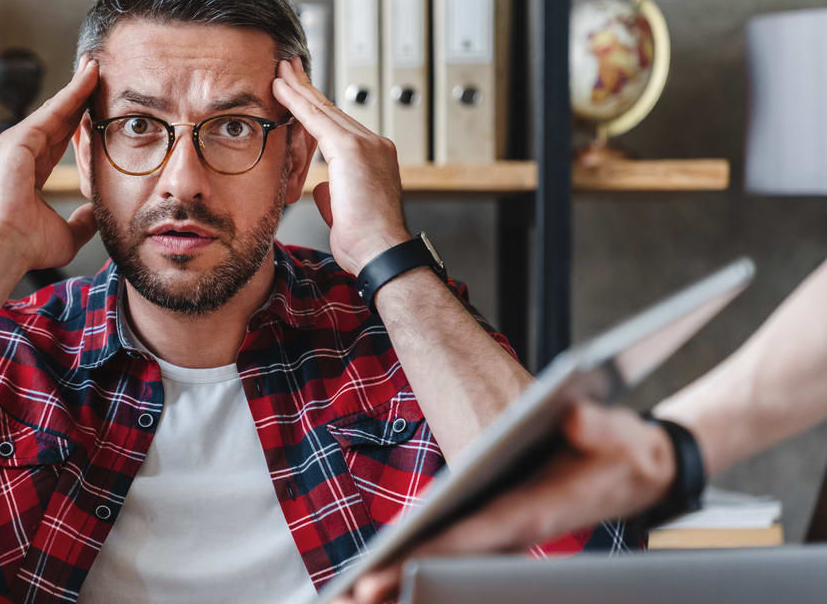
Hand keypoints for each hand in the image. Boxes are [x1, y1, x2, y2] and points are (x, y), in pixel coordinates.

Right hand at [0, 57, 98, 269]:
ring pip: (54, 110)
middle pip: (55, 119)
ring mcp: (13, 145)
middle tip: (96, 72)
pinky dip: (71, 94)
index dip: (77, 123)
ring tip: (96, 67)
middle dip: (77, 96)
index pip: (58, 141)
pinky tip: (88, 78)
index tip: (96, 106)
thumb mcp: (67, 233)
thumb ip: (83, 220)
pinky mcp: (16, 140)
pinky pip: (50, 112)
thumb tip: (98, 214)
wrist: (3, 249)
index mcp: (27, 175)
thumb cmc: (27, 247)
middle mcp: (17, 155)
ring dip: (76, 88)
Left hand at [271, 57, 409, 273]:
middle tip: (288, 67)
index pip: (338, 126)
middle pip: (332, 110)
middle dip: (307, 88)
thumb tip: (325, 187)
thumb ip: (335, 192)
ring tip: (279, 71)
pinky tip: (281, 88)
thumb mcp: (345, 210)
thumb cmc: (364, 241)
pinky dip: (297, 102)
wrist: (380, 251)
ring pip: (324, 109)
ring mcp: (367, 144)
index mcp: (374, 158)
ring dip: (298, 88)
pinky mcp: (353, 149)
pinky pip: (317, 119)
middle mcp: (374, 145)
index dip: (317, 108)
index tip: (300, 94)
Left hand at [339, 401, 675, 603]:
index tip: (389, 569)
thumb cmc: (628, 452)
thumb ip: (596, 424)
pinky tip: (400, 562)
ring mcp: (512, 529)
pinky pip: (465, 545)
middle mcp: (520, 526)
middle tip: (359, 591)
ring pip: (456, 556)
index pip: (476, 535)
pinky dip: (432, 555)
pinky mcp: (509, 523)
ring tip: (365, 588)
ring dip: (414, 570)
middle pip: (455, 555)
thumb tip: (571, 417)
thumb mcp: (620, 431)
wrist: (644, 470)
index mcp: (539, 508)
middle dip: (408, 573)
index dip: (432, 553)